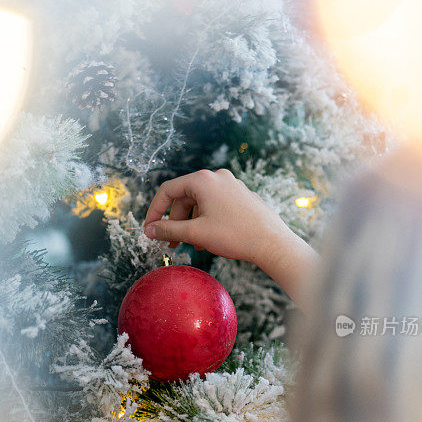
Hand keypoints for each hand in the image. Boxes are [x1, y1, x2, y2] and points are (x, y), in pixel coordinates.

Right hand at [144, 169, 288, 264]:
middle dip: (175, 220)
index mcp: (203, 180)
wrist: (272, 243)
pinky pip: (216, 205)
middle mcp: (217, 177)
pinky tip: (210, 239)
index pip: (168, 190)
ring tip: (193, 244)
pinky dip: (207, 220)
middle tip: (171, 242)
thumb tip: (149, 230)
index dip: (155, 211)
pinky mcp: (242, 196)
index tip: (150, 229)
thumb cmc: (235, 236)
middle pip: (185, 196)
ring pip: (201, 202)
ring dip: (192, 222)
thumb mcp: (195, 233)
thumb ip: (168, 230)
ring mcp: (232, 185)